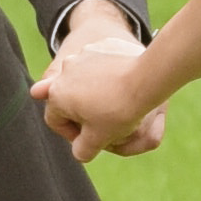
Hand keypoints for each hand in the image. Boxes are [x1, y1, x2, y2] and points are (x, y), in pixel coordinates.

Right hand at [34, 37, 165, 165]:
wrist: (146, 78)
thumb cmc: (120, 109)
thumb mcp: (99, 137)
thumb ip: (83, 150)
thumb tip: (79, 153)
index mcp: (58, 94)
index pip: (55, 120)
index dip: (70, 135)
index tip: (89, 140)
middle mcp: (65, 71)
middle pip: (69, 100)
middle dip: (84, 114)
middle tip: (104, 123)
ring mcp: (83, 55)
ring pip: (83, 82)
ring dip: (95, 95)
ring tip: (115, 103)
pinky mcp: (102, 46)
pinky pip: (99, 65)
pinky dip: (107, 77)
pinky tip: (123, 85)